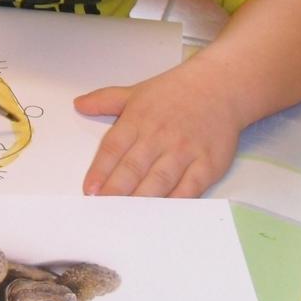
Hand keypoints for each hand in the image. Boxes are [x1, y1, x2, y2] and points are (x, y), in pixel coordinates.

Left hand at [74, 62, 243, 196]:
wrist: (221, 86)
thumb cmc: (176, 92)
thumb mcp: (136, 92)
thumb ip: (105, 101)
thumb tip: (78, 104)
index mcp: (138, 119)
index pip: (113, 148)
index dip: (100, 171)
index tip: (90, 190)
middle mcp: (160, 136)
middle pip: (134, 167)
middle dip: (116, 190)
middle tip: (102, 208)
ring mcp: (185, 151)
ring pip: (159, 180)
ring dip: (141, 199)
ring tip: (126, 215)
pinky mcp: (207, 164)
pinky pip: (189, 188)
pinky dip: (175, 202)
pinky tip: (161, 213)